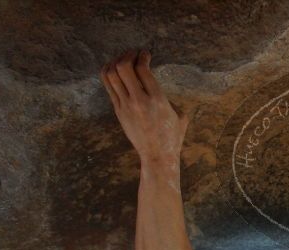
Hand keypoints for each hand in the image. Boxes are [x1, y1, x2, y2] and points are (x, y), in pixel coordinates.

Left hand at [100, 49, 188, 164]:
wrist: (158, 155)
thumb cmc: (172, 136)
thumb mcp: (180, 115)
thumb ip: (170, 98)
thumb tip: (159, 87)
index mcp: (157, 100)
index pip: (142, 69)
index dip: (143, 56)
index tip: (145, 54)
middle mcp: (139, 101)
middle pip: (123, 67)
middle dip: (127, 55)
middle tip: (133, 54)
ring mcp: (126, 106)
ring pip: (111, 74)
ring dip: (116, 62)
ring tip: (123, 61)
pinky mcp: (118, 111)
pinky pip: (108, 85)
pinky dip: (109, 73)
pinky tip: (116, 71)